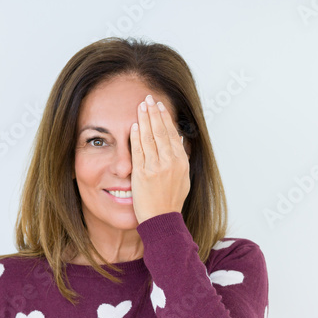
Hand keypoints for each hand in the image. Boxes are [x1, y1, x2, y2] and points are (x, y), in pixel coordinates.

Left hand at [130, 94, 190, 223]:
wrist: (162, 220)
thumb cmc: (171, 201)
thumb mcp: (183, 179)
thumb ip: (181, 158)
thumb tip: (180, 140)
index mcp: (181, 162)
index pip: (172, 134)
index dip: (165, 118)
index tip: (160, 107)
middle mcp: (171, 162)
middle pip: (161, 131)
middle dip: (154, 112)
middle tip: (149, 98)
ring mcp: (156, 167)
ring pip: (150, 137)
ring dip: (145, 119)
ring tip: (141, 106)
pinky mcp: (143, 173)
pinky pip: (139, 151)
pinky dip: (136, 137)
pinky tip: (134, 126)